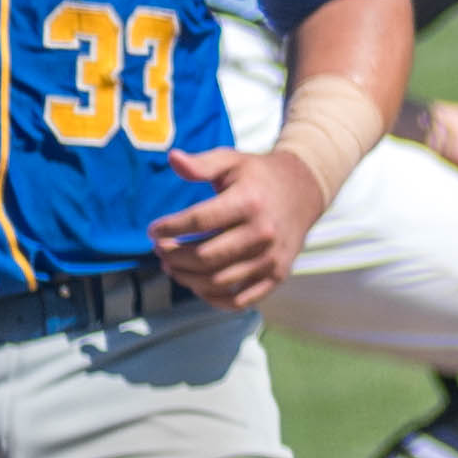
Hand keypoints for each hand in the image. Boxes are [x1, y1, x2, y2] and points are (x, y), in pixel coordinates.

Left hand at [148, 143, 328, 308]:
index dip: (170, 228)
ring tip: (172, 267)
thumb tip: (172, 158)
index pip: (199, 221)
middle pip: (206, 256)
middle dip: (175, 256)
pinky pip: (242, 299)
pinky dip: (215, 299)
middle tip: (160, 251)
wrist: (304, 191)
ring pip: (219, 281)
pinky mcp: (277, 275)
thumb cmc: (259, 176)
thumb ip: (201, 164)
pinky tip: (197, 286)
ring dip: (188, 278)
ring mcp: (271, 257)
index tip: (153, 230)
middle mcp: (263, 232)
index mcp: (249, 201)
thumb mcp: (232, 161)